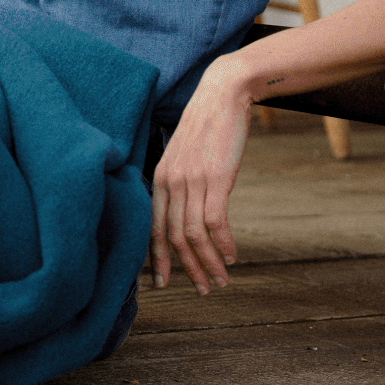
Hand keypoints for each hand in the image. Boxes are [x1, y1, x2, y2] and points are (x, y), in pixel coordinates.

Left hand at [149, 58, 251, 292]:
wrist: (223, 94)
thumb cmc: (206, 126)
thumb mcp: (183, 155)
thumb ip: (180, 182)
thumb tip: (185, 212)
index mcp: (159, 179)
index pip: (153, 228)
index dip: (156, 258)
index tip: (161, 283)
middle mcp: (170, 182)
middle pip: (173, 237)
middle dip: (186, 269)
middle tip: (201, 290)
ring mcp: (192, 180)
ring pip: (193, 235)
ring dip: (208, 263)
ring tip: (221, 280)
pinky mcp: (216, 177)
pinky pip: (215, 221)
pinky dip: (223, 244)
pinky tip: (232, 256)